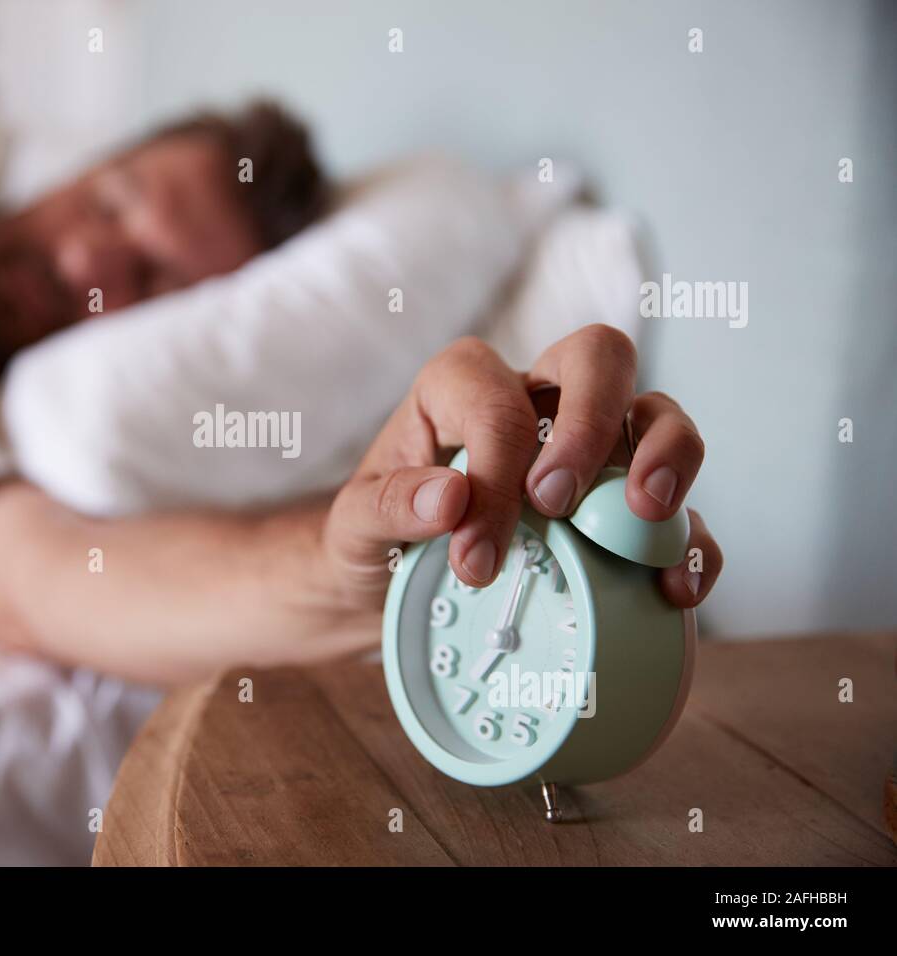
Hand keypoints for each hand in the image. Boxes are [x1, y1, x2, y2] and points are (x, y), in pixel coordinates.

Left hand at [323, 325, 722, 612]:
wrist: (389, 589)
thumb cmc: (371, 540)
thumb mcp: (352, 526)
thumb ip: (389, 506)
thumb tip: (449, 496)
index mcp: (461, 387)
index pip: (496, 401)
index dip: (494, 475)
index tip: (475, 557)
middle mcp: (535, 400)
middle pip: (598, 357)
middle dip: (591, 422)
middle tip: (557, 503)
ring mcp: (589, 449)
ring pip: (657, 412)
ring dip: (666, 455)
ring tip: (647, 519)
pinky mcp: (620, 509)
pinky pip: (679, 507)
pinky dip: (690, 540)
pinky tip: (675, 586)